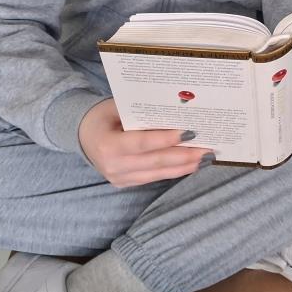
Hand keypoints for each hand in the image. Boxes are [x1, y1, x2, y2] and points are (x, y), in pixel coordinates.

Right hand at [78, 99, 211, 186]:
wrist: (83, 134)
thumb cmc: (104, 115)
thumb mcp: (118, 108)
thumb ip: (142, 114)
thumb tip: (177, 112)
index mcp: (108, 144)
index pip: (142, 143)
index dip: (166, 139)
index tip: (190, 133)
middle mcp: (112, 166)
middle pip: (155, 161)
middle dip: (184, 156)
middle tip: (208, 149)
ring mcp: (118, 178)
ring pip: (158, 173)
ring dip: (184, 167)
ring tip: (205, 158)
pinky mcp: (125, 183)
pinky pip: (153, 178)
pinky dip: (173, 171)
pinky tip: (189, 164)